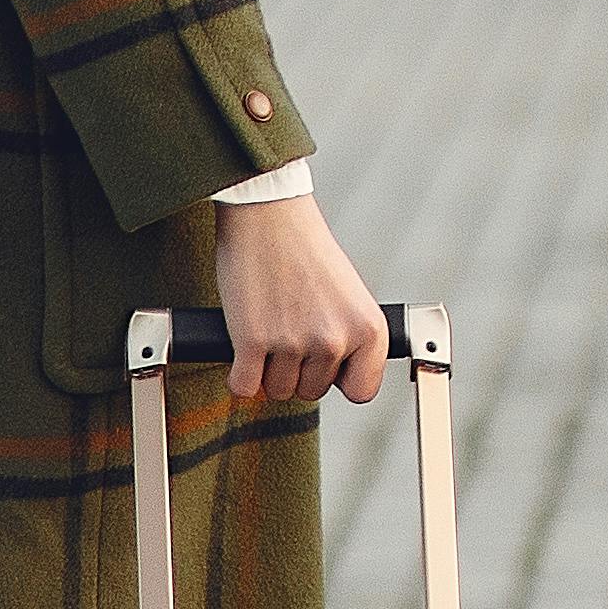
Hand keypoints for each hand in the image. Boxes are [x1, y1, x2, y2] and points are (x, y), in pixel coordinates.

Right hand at [214, 191, 388, 406]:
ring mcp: (293, 342)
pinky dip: (238, 375)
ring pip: (277, 390)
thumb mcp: (349, 296)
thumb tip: (337, 378)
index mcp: (368, 329)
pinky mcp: (252, 341)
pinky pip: (244, 386)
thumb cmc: (304, 250)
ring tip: (266, 332)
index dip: (338, 380)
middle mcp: (335, 339)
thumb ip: (349, 337)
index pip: (361, 390)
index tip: (325, 367)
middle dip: (297, 370)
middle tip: (287, 333)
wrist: (268, 216)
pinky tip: (242, 353)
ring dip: (266, 370)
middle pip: (312, 392)